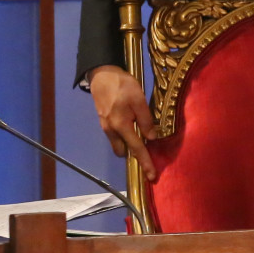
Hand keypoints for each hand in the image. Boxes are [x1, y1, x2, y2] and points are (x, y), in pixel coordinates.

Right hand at [89, 65, 158, 181]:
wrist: (101, 75)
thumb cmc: (122, 86)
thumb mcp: (139, 100)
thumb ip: (145, 120)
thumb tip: (151, 138)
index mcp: (121, 126)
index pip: (137, 149)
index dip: (145, 162)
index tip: (152, 176)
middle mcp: (111, 131)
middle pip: (124, 151)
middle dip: (134, 153)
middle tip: (146, 145)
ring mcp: (105, 127)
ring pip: (118, 143)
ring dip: (128, 143)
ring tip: (139, 130)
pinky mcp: (103, 121)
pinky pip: (115, 135)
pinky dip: (123, 135)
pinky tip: (130, 123)